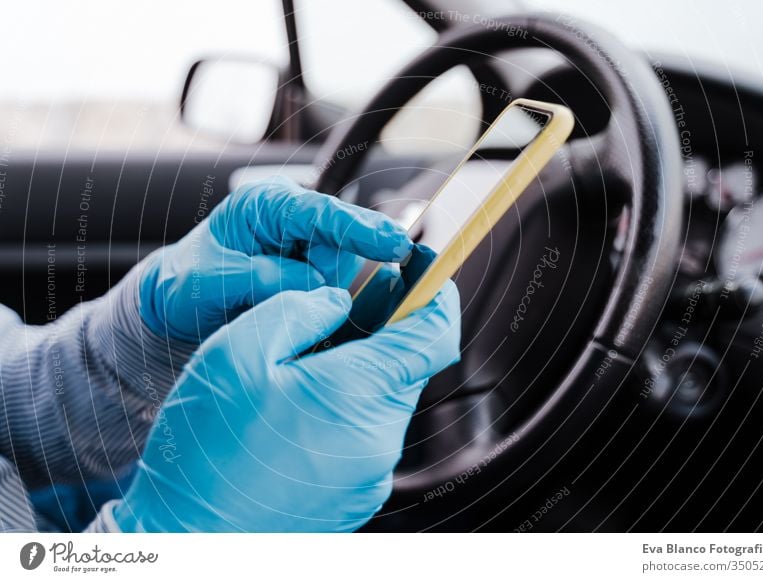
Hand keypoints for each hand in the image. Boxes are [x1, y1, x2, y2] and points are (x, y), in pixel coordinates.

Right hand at [113, 283, 460, 531]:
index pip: (435, 333)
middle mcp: (379, 440)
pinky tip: (302, 407)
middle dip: (386, 330)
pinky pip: (367, 436)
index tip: (424, 270)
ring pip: (385, 400)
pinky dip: (347, 410)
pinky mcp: (355, 496)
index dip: (436, 293)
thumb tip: (338, 300)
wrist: (186, 536)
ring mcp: (370, 474)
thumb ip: (300, 311)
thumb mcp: (239, 351)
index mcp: (359, 393)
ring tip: (308, 363)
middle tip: (346, 308)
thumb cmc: (206, 449)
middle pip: (408, 365)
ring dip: (361, 371)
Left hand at [138, 175, 411, 341]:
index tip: (394, 244)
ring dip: (318, 295)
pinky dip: (320, 306)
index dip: (360, 228)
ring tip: (268, 302)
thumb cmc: (187, 285)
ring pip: (340, 272)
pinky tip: (294, 312)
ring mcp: (308, 249)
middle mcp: (293, 221)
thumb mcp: (207, 281)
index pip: (322, 213)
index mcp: (266, 206)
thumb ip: (256, 278)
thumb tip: (308, 283)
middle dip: (324, 277)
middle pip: (341, 245)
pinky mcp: (315, 275)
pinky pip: (334, 291)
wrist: (180, 307)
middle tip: (282, 296)